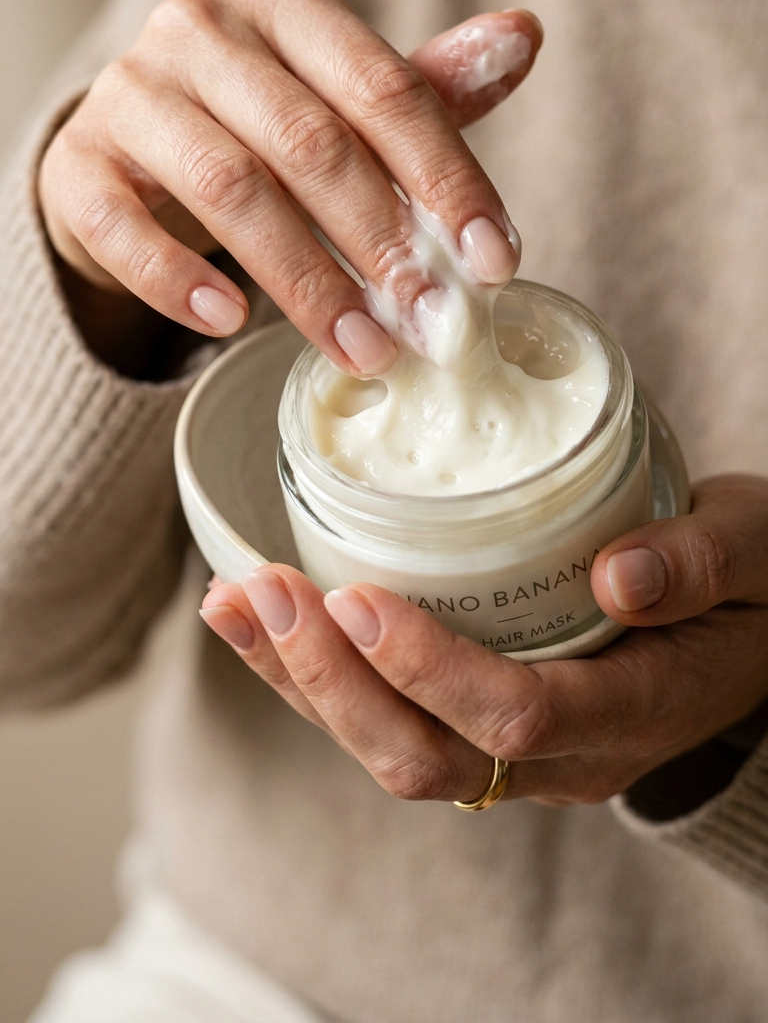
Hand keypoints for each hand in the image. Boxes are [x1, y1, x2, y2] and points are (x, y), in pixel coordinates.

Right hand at [39, 0, 540, 375]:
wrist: (132, 152)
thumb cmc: (259, 127)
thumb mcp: (342, 102)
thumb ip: (424, 86)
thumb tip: (526, 34)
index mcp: (286, 8)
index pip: (384, 89)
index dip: (446, 178)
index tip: (493, 262)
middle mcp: (202, 30)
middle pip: (310, 141)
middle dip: (381, 241)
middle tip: (432, 323)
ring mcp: (131, 92)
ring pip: (229, 185)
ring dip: (304, 278)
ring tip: (361, 347)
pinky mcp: (78, 162)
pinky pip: (124, 223)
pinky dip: (179, 277)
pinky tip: (229, 322)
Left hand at [200, 474, 767, 805]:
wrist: (753, 632)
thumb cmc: (754, 584)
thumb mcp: (755, 550)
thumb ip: (702, 562)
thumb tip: (621, 573)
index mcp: (634, 710)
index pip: (516, 717)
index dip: (429, 668)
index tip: (356, 597)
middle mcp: (565, 755)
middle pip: (427, 757)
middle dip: (330, 681)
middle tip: (264, 590)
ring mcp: (520, 753)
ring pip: (392, 751)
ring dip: (302, 682)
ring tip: (232, 601)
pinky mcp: (484, 726)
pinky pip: (389, 721)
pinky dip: (318, 675)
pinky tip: (264, 617)